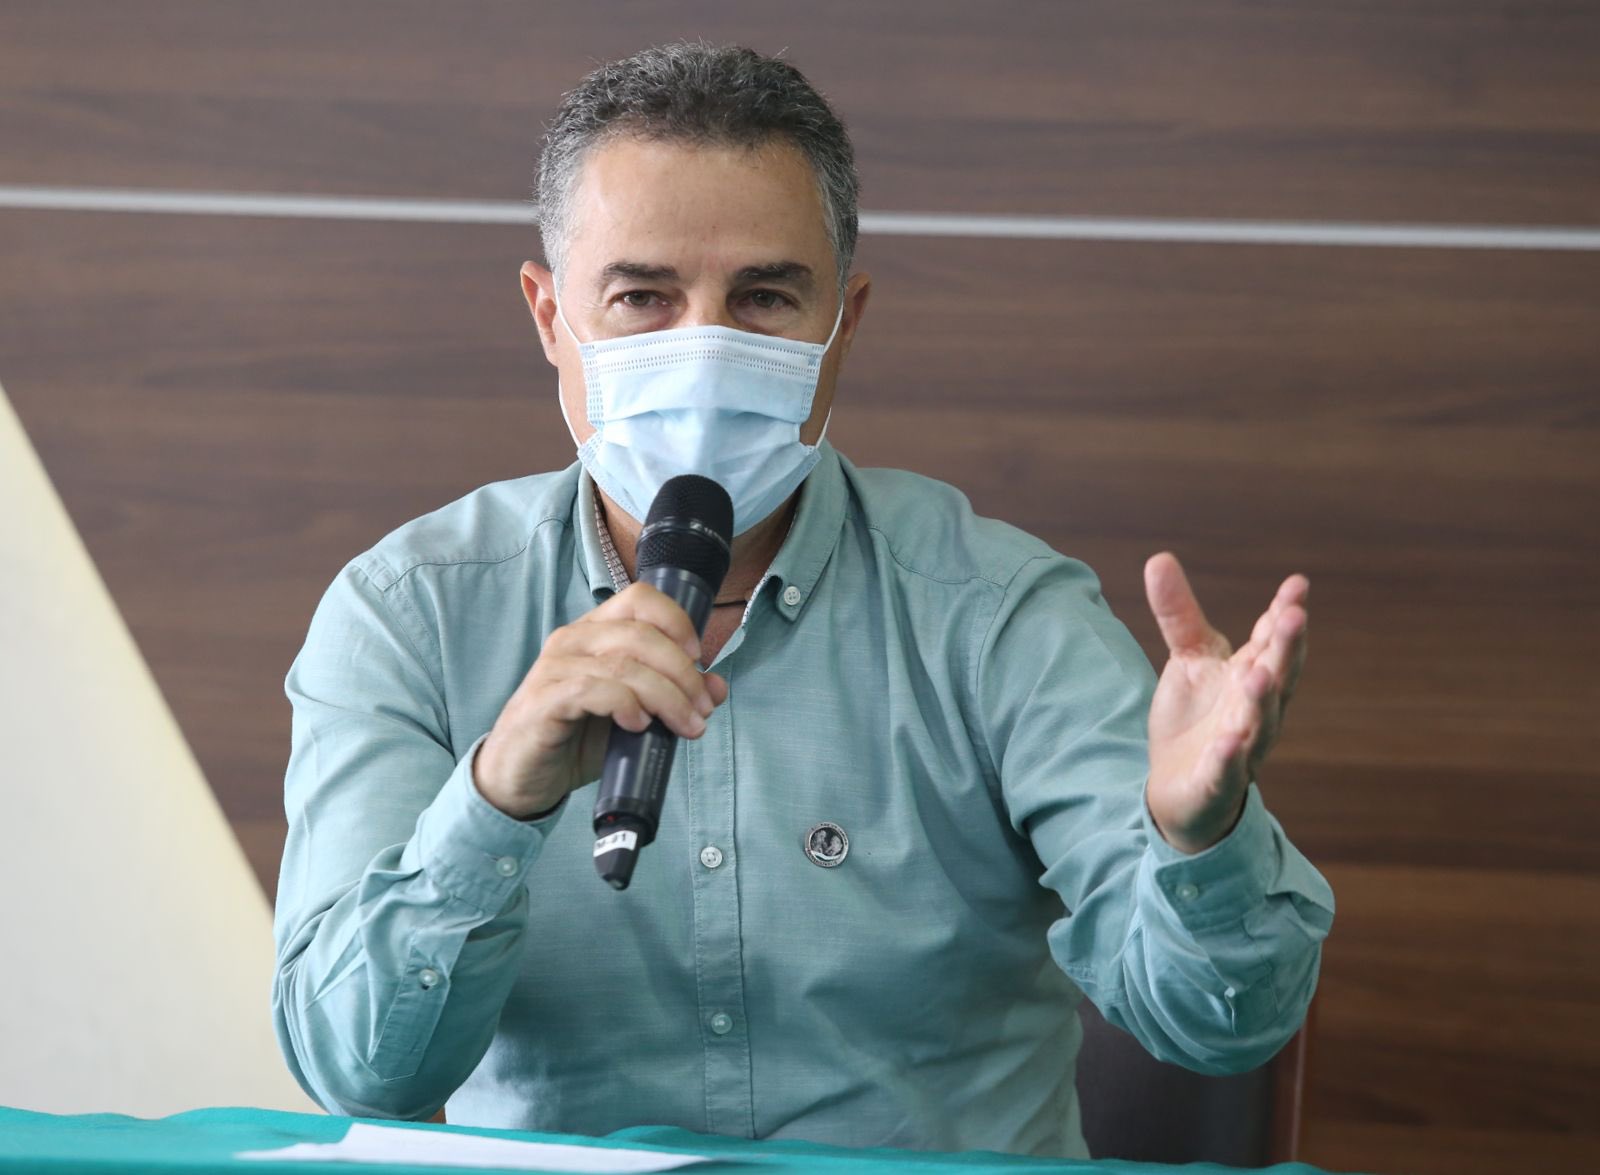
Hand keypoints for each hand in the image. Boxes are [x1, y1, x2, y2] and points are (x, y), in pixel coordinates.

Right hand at [473, 582, 728, 818]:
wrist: (520, 777)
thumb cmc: (576, 738)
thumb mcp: (634, 716)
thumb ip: (672, 697)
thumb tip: (717, 688)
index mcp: (594, 632)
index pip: (640, 599)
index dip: (677, 621)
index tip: (699, 659)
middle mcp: (572, 640)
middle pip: (641, 635)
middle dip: (683, 673)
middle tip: (702, 708)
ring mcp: (555, 669)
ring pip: (624, 665)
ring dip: (666, 696)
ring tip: (686, 725)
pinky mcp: (544, 702)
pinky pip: (593, 690)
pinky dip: (625, 704)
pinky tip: (638, 725)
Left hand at [1143, 552, 1307, 853]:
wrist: (1180, 787)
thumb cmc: (1196, 717)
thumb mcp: (1187, 659)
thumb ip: (1179, 613)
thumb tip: (1158, 558)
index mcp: (1253, 674)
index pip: (1274, 641)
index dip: (1285, 614)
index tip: (1297, 584)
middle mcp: (1256, 709)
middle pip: (1278, 676)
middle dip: (1287, 648)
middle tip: (1293, 616)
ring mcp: (1242, 747)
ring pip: (1259, 723)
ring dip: (1262, 700)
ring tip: (1259, 674)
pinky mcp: (1218, 781)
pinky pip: (1227, 769)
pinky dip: (1229, 757)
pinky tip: (1229, 741)